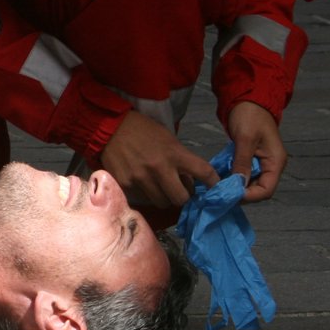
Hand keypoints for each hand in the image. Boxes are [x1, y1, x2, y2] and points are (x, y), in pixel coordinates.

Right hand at [99, 111, 219, 207]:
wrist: (111, 127)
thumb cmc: (143, 131)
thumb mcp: (168, 139)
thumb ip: (180, 161)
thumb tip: (189, 183)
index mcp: (174, 153)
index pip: (203, 172)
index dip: (214, 184)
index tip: (218, 189)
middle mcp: (160, 168)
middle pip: (181, 199)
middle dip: (183, 198)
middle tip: (180, 192)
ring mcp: (141, 178)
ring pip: (161, 202)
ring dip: (164, 197)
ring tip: (159, 187)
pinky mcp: (126, 185)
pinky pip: (142, 198)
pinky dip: (145, 194)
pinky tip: (140, 181)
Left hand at [226, 102, 286, 202]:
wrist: (248, 99)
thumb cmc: (250, 115)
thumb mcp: (245, 138)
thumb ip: (242, 162)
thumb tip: (238, 185)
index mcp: (276, 161)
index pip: (267, 190)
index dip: (250, 196)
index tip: (231, 196)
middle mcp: (271, 165)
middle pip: (259, 190)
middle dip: (242, 194)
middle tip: (222, 194)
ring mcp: (262, 163)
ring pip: (251, 184)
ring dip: (237, 187)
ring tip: (220, 188)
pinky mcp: (252, 160)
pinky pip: (244, 175)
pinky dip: (234, 179)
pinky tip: (222, 179)